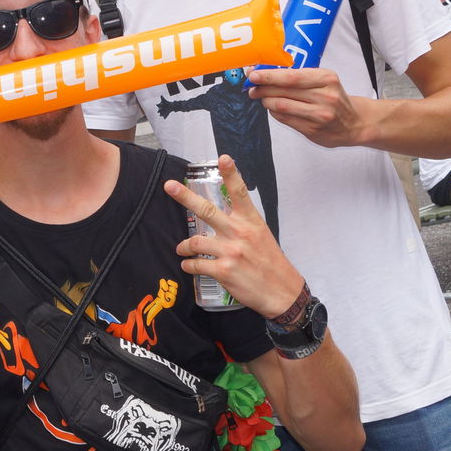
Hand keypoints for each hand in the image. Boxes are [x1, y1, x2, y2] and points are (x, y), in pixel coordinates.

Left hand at [166, 155, 298, 316]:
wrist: (282, 292)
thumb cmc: (270, 262)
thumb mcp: (261, 235)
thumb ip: (241, 224)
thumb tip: (220, 217)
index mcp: (251, 221)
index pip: (240, 192)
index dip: (231, 174)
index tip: (223, 158)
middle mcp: (240, 232)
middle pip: (206, 209)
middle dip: (184, 196)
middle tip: (168, 186)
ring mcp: (231, 251)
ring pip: (194, 241)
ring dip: (183, 247)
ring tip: (181, 250)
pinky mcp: (224, 271)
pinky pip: (196, 264)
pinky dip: (188, 265)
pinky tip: (188, 266)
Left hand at [246, 66, 368, 148]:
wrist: (354, 122)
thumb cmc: (335, 98)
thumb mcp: (325, 81)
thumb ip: (300, 77)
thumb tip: (268, 73)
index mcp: (327, 79)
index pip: (291, 76)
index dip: (269, 75)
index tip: (254, 74)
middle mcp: (325, 96)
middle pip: (284, 91)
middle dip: (263, 88)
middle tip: (251, 87)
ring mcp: (319, 115)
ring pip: (282, 106)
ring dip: (266, 101)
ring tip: (261, 98)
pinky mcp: (313, 130)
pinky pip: (285, 119)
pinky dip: (275, 113)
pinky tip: (273, 109)